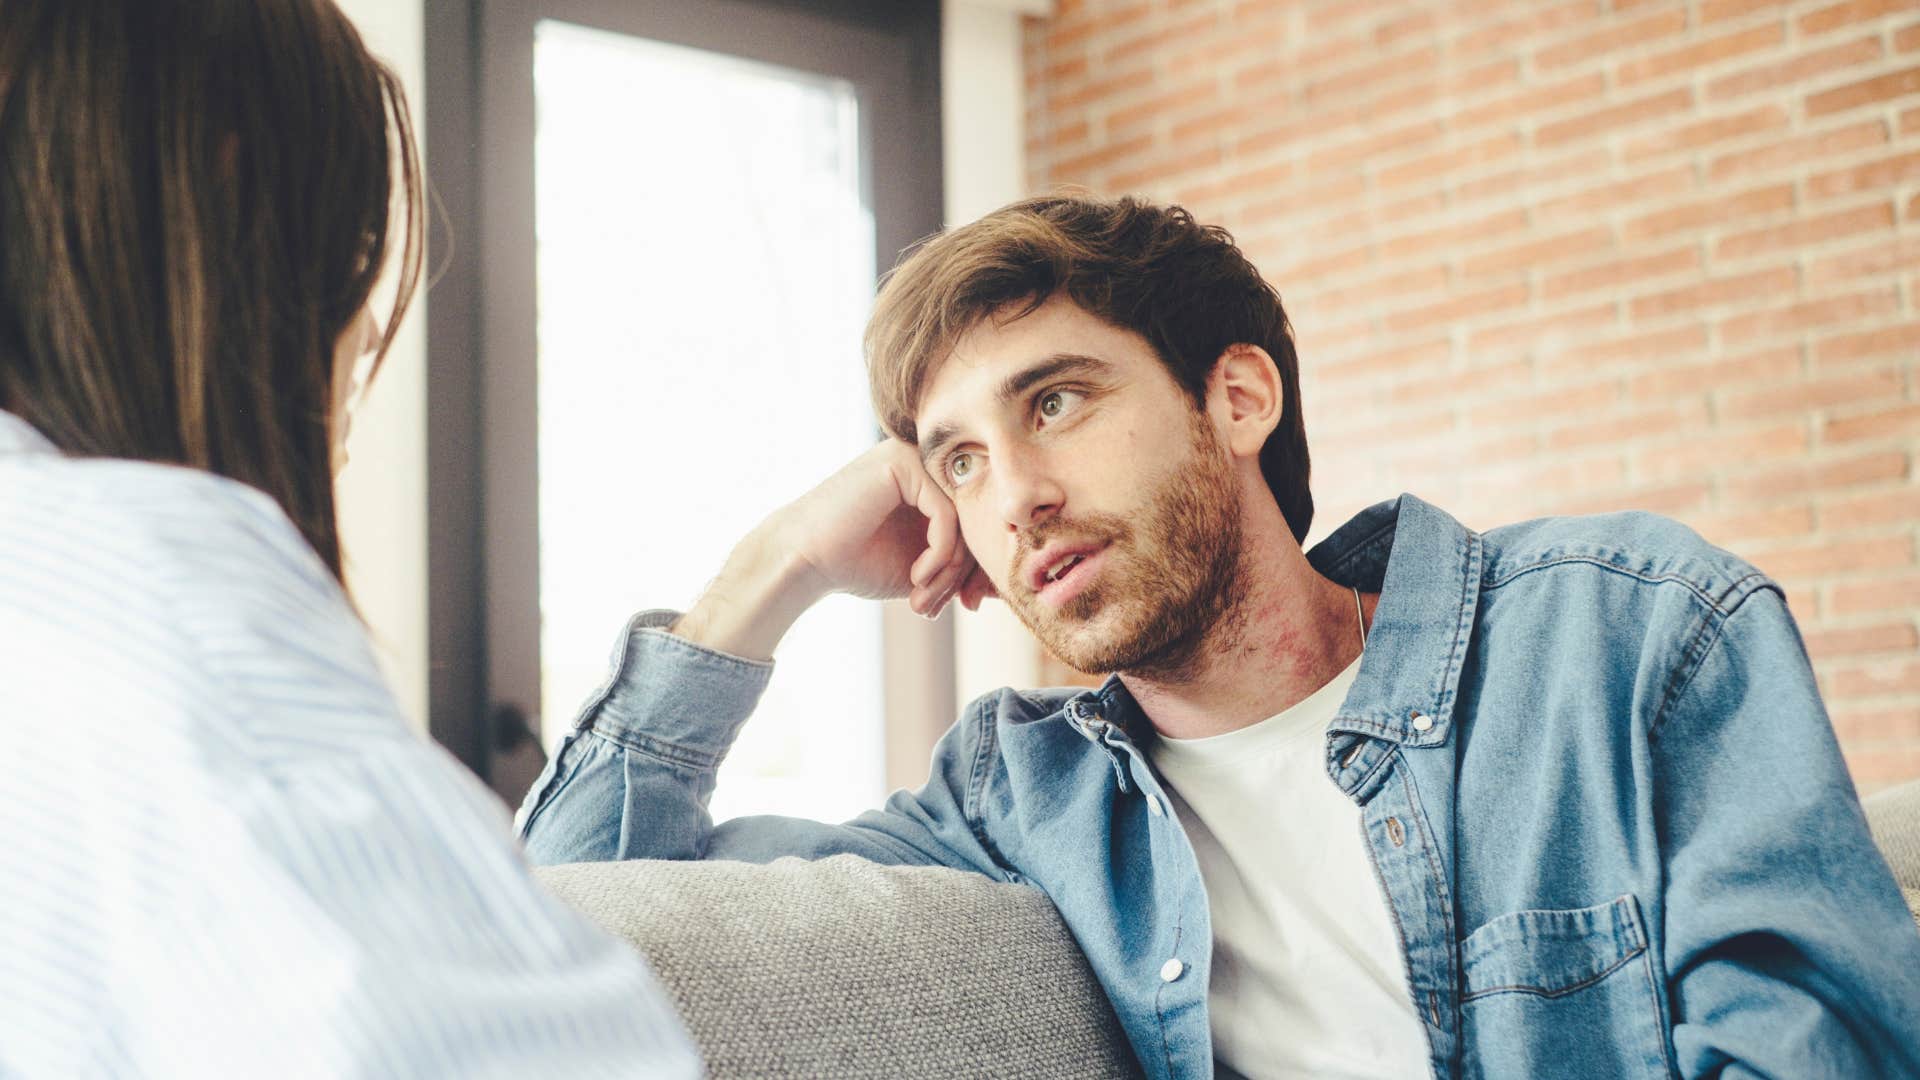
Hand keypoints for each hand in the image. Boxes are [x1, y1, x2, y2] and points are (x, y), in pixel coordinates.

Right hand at [772, 440, 978, 615]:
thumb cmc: (857, 563)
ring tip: (923, 598)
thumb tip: (1004, 583)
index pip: (977, 521)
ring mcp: (913, 457)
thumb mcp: (924, 568)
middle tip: (938, 606)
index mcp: (932, 482)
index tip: (966, 605)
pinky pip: (946, 515)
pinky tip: (917, 576)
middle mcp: (926, 462)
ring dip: (949, 570)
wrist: (804, 561)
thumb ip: (961, 565)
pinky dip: (939, 554)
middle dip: (963, 574)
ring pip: (964, 519)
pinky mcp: (902, 463)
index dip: (978, 568)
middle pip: (975, 519)